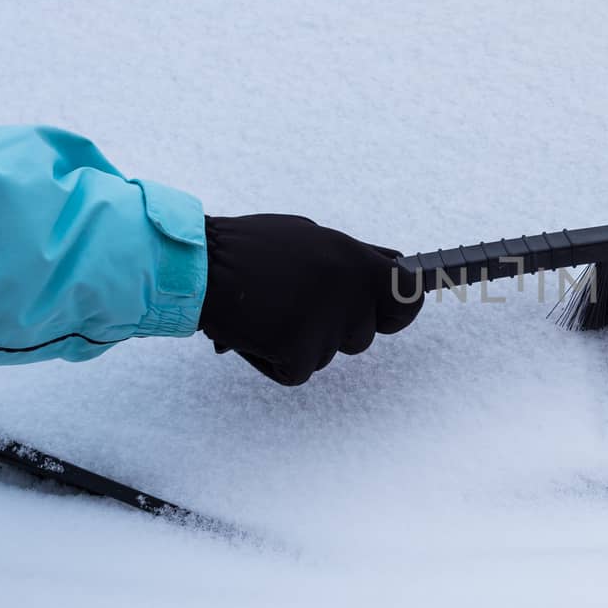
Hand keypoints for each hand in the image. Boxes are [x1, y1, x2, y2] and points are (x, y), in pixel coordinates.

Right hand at [198, 214, 422, 385]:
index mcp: (355, 261)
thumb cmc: (251, 248)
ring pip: (326, 353)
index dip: (402, 310)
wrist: (198, 266)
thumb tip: (396, 265)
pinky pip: (296, 370)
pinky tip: (254, 331)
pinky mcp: (300, 353)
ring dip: (300, 341)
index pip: (409, 295)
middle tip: (298, 308)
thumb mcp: (312, 237)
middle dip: (336, 329)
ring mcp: (327, 325)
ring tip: (268, 309)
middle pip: (363, 335)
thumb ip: (355, 257)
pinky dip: (273, 360)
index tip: (390, 315)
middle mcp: (349, 293)